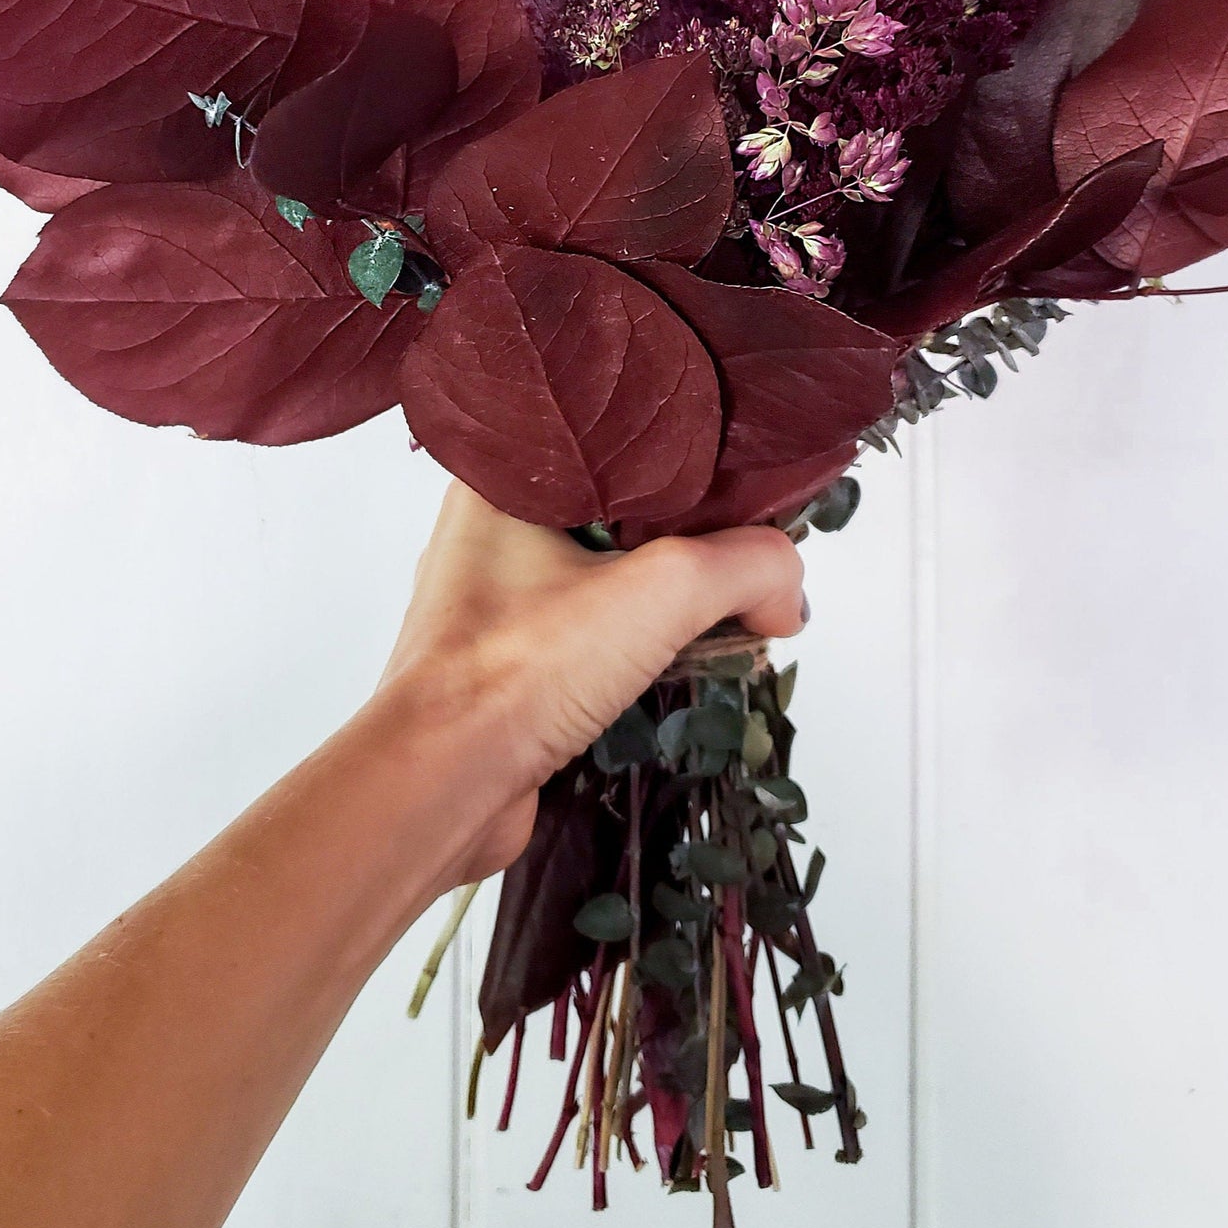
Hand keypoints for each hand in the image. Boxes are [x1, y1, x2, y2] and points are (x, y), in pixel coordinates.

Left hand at [379, 483, 805, 880]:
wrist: (441, 786)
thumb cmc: (521, 667)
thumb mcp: (663, 588)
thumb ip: (748, 566)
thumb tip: (786, 593)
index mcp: (503, 478)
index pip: (616, 441)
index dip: (689, 458)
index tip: (751, 483)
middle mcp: (490, 532)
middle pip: (619, 512)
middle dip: (688, 539)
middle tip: (750, 557)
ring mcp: (494, 605)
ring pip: (605, 580)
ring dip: (665, 604)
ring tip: (729, 619)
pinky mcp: (506, 668)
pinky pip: (588, 639)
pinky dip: (637, 652)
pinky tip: (680, 667)